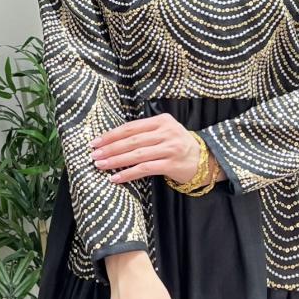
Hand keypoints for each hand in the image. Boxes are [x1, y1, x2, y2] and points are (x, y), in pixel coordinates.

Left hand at [90, 112, 222, 184]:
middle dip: (110, 148)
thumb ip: (145, 132)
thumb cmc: (178, 145)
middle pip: (132, 140)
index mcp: (161, 121)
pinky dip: (128, 173)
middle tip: (94, 155)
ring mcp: (170, 148)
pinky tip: (116, 178)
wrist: (204, 159)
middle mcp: (166, 133)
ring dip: (116, 161)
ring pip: (137, 154)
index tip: (96, 142)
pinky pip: (145, 169)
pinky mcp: (172, 164)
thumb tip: (113, 140)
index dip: (111, 135)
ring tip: (100, 165)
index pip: (131, 127)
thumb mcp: (165, 132)